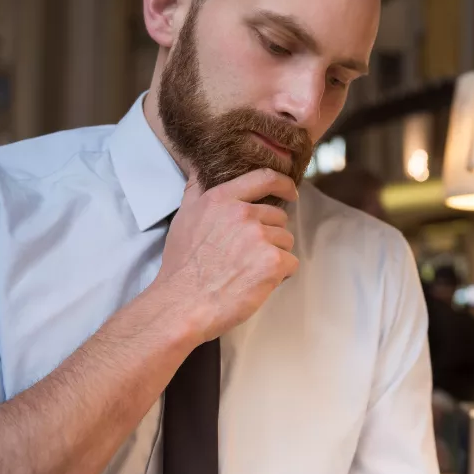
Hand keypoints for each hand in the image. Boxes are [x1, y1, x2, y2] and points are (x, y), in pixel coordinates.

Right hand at [154, 168, 298, 343]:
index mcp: (221, 199)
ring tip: (248, 271)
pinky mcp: (272, 262)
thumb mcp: (184, 218)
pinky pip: (291, 263)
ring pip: (285, 241)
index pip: (264, 178)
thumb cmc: (182, 267)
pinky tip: (257, 282)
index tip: (290, 191)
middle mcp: (241, 214)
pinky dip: (280, 275)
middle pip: (278, 217)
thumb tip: (199, 168)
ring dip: (274, 256)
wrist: (182, 305)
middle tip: (247, 256)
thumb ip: (196, 191)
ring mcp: (259, 237)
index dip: (283, 184)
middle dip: (270, 235)